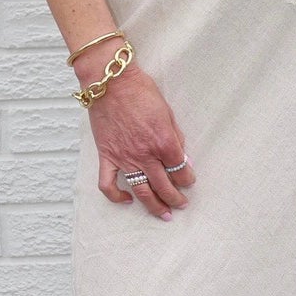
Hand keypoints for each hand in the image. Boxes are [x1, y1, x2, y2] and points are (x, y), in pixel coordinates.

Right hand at [85, 62, 195, 220]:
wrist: (111, 81)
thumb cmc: (140, 91)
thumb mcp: (167, 112)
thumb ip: (176, 138)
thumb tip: (182, 158)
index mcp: (164, 142)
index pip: (181, 170)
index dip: (187, 179)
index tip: (189, 181)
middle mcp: (145, 154)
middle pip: (164, 186)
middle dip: (176, 199)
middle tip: (181, 204)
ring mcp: (124, 158)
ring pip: (141, 191)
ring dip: (154, 206)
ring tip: (163, 214)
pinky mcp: (106, 156)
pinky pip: (108, 184)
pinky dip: (116, 196)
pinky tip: (127, 200)